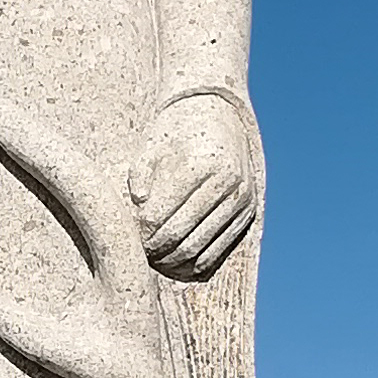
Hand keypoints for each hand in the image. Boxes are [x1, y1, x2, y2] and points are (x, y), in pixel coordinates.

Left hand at [129, 90, 259, 279]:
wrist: (219, 116)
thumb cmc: (177, 132)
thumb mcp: (153, 145)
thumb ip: (139, 174)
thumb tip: (139, 205)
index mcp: (202, 164)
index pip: (163, 213)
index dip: (142, 231)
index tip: (130, 235)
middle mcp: (227, 183)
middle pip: (181, 234)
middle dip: (156, 248)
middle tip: (140, 252)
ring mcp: (241, 199)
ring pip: (200, 245)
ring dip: (173, 258)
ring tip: (155, 257)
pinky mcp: (248, 212)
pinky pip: (219, 248)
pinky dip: (197, 261)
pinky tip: (178, 261)